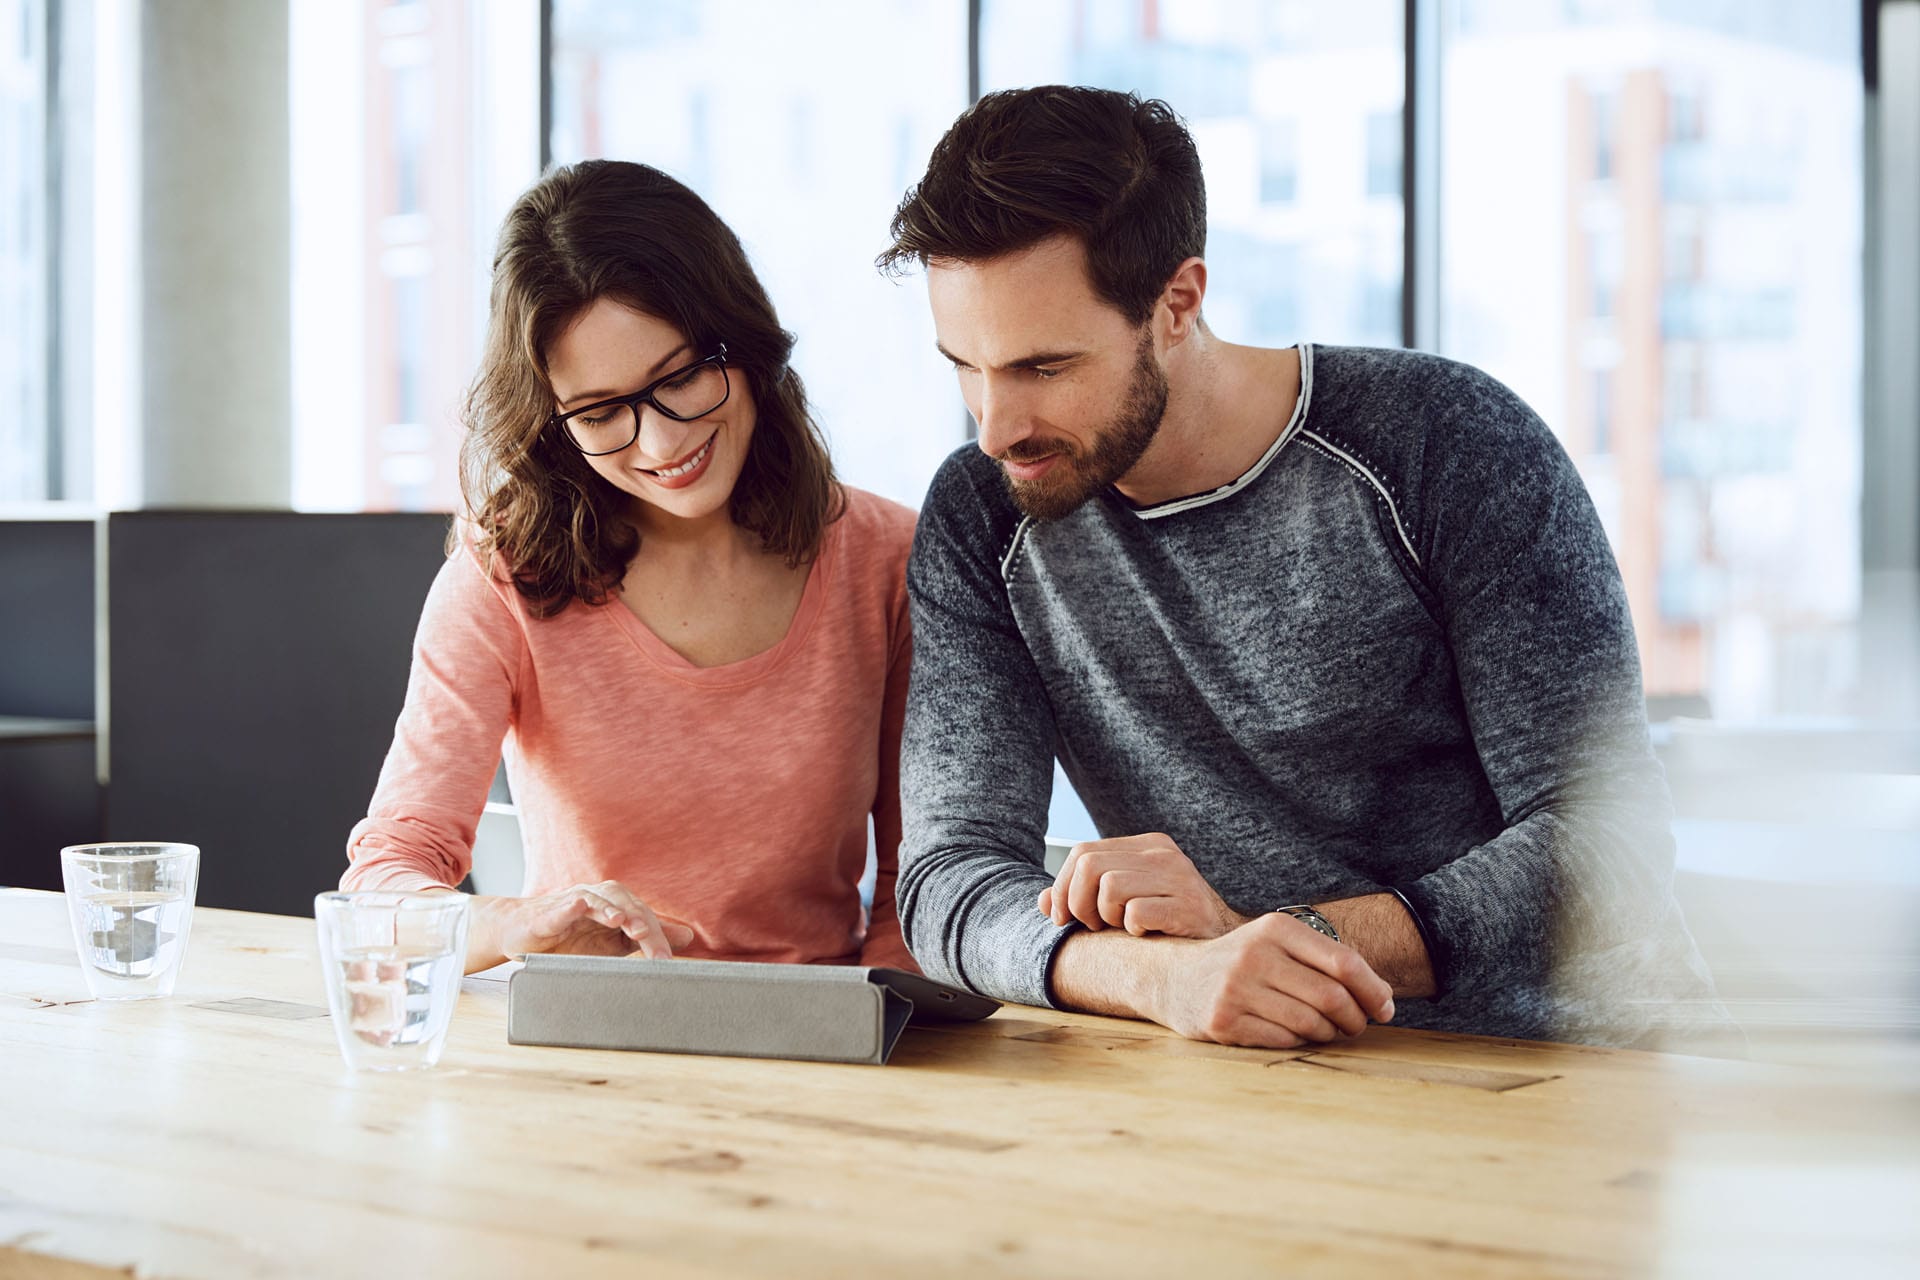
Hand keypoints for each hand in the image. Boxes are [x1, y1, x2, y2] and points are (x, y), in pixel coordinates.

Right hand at [471, 881, 694, 970]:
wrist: (522, 934)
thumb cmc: (569, 937)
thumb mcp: (613, 941)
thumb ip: (647, 937)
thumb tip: (688, 935)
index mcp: (615, 905)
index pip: (642, 917)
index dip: (656, 937)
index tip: (666, 961)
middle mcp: (597, 899)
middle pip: (624, 906)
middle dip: (639, 924)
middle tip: (652, 944)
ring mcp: (571, 903)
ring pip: (596, 901)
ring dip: (610, 909)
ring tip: (623, 921)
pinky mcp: (546, 914)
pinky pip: (560, 907)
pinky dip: (570, 906)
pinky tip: (579, 906)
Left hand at [1037, 832, 1248, 938]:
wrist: (1222, 947)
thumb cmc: (1168, 925)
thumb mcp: (1123, 903)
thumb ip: (1082, 897)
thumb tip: (1041, 901)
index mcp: (1146, 846)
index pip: (1082, 852)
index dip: (1061, 888)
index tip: (1061, 917)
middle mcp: (1162, 855)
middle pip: (1089, 866)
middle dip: (1078, 903)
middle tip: (1094, 925)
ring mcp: (1179, 878)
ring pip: (1109, 888)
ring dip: (1105, 918)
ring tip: (1121, 928)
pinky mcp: (1188, 907)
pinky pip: (1135, 913)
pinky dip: (1131, 930)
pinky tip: (1145, 934)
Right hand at [1147, 912, 1394, 1047]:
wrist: (1175, 978)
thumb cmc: (1243, 964)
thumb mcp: (1276, 944)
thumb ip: (1326, 961)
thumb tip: (1384, 998)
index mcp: (1275, 928)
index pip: (1343, 961)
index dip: (1374, 989)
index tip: (1385, 1008)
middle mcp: (1254, 954)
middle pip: (1332, 997)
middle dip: (1355, 1018)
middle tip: (1357, 1025)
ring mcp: (1236, 988)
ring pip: (1311, 1023)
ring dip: (1330, 1033)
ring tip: (1327, 1030)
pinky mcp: (1223, 1021)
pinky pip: (1284, 1040)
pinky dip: (1300, 1041)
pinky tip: (1294, 1033)